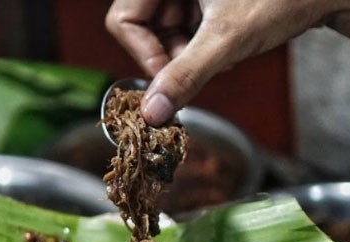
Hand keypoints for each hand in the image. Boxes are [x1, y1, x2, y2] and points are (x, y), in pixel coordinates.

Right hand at [105, 0, 349, 124]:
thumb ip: (185, 77)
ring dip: (187, 54)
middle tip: (201, 64)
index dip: (143, 54)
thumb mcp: (226, 41)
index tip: (170, 76)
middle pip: (143, 26)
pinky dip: (200, 46)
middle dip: (171, 54)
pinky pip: (184, 28)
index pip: (123, 19)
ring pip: (164, 31)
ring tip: (220, 54)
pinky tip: (226, 46)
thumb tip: (151, 114)